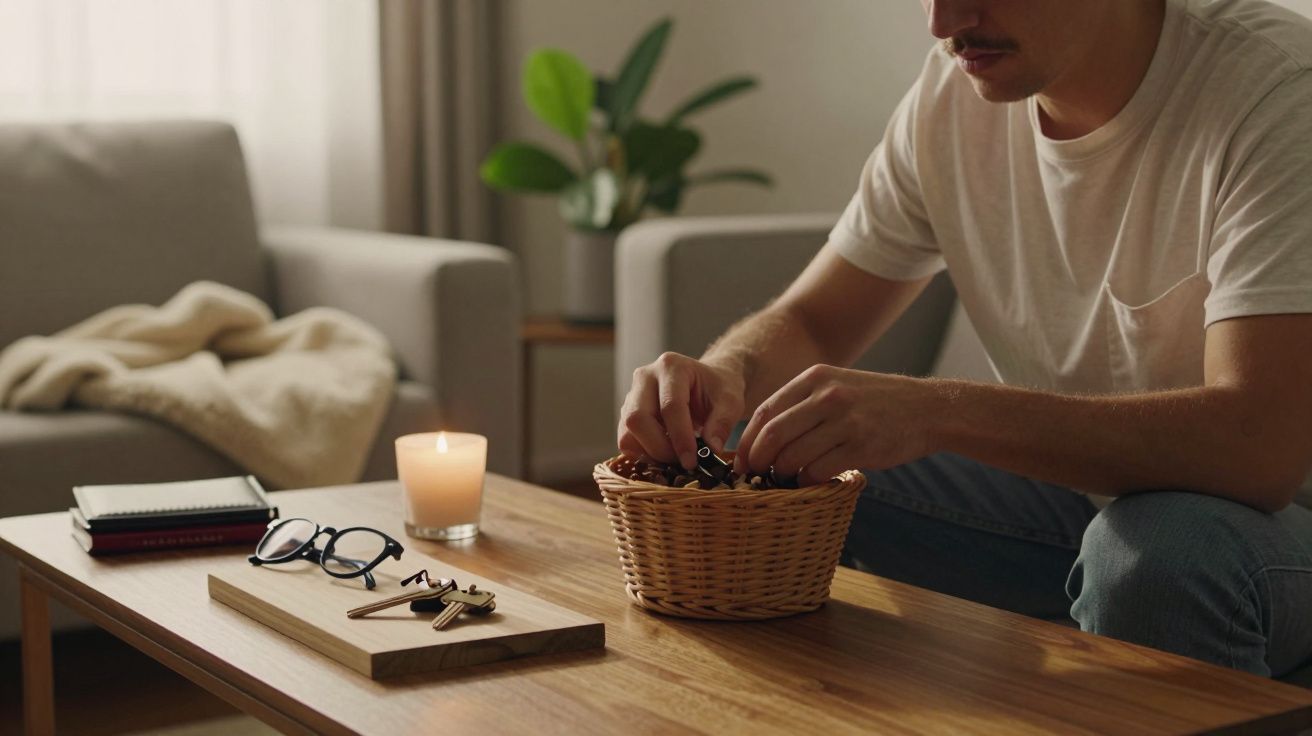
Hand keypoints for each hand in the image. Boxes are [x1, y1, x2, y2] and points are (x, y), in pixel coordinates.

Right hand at [618, 352, 745, 469]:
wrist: (706, 383)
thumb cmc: (718, 389)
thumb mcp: (731, 401)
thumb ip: (723, 423)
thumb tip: (711, 449)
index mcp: (671, 366)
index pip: (670, 406)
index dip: (680, 438)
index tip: (692, 461)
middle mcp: (645, 377)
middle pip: (637, 418)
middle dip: (659, 448)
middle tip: (683, 462)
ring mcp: (632, 394)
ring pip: (626, 432)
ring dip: (649, 453)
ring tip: (675, 459)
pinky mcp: (627, 412)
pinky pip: (626, 440)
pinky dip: (643, 454)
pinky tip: (665, 455)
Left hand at [734, 365, 940, 484]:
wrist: (928, 409)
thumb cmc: (876, 402)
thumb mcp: (838, 386)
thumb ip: (803, 403)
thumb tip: (763, 436)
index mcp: (816, 378)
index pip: (765, 411)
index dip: (748, 440)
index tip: (741, 460)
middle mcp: (827, 396)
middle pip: (773, 435)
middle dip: (757, 460)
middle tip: (754, 475)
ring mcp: (844, 421)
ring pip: (793, 456)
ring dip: (781, 474)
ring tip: (783, 479)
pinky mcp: (861, 446)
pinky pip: (818, 470)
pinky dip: (807, 481)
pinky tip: (809, 481)